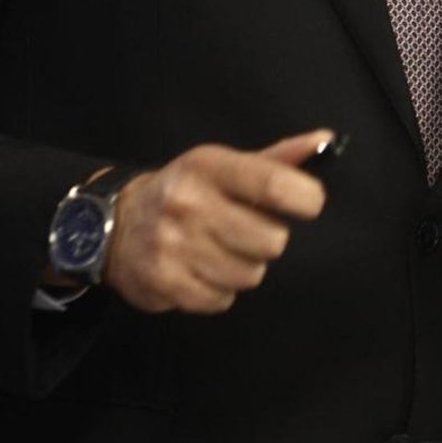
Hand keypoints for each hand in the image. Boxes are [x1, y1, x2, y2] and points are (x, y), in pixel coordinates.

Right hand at [104, 131, 332, 314]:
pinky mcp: (165, 282)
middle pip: (271, 240)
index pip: (274, 184)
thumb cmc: (186, 192)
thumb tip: (326, 142)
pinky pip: (223, 300)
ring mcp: (174, 244)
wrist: (115, 224)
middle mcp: (189, 202)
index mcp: (208, 166)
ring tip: (218, 249)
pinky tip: (200, 269)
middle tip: (244, 230)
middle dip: (267, 239)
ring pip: (251, 274)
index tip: (307, 204)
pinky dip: (218, 291)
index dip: (306, 198)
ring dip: (243, 267)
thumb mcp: (224, 166)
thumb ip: (278, 158)